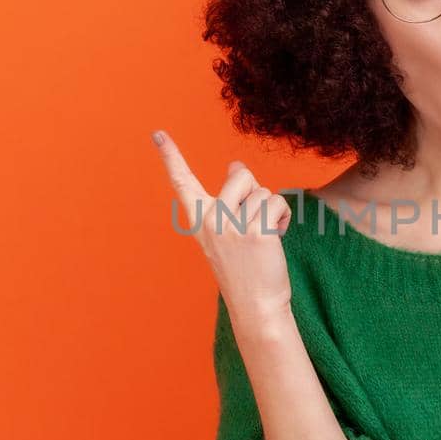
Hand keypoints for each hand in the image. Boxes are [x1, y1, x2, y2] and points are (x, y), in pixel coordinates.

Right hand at [151, 129, 293, 323]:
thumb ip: (230, 199)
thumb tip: (236, 165)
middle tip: (253, 225)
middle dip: (255, 192)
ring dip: (271, 210)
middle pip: (240, 175)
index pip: (182, 182)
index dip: (170, 156)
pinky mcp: (256, 231)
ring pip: (263, 191)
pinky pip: (276, 203)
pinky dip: (283, 217)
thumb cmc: (245, 268)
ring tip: (264, 236)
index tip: (158, 133)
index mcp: (199, 220)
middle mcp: (211, 220)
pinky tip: (275, 237)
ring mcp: (232, 226)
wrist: (256, 306)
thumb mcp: (228, 231)